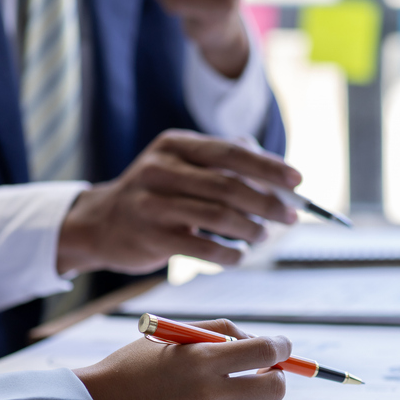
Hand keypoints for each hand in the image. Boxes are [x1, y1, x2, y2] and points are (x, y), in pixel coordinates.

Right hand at [56, 129, 300, 274]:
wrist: (101, 224)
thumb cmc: (157, 194)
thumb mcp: (182, 165)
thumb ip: (225, 163)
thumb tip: (276, 171)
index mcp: (176, 145)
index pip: (231, 152)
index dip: (268, 167)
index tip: (298, 181)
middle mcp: (161, 168)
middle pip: (228, 185)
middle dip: (267, 203)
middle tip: (290, 217)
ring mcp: (153, 203)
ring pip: (218, 216)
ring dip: (251, 229)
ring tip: (264, 236)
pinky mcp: (152, 236)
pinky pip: (203, 247)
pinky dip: (229, 253)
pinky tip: (240, 255)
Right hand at [73, 319, 289, 399]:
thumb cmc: (135, 366)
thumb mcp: (175, 335)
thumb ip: (222, 331)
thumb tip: (264, 343)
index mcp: (202, 358)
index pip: (265, 351)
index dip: (282, 347)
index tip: (282, 347)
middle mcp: (208, 393)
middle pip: (274, 387)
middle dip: (276, 375)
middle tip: (265, 371)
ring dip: (258, 399)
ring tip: (236, 391)